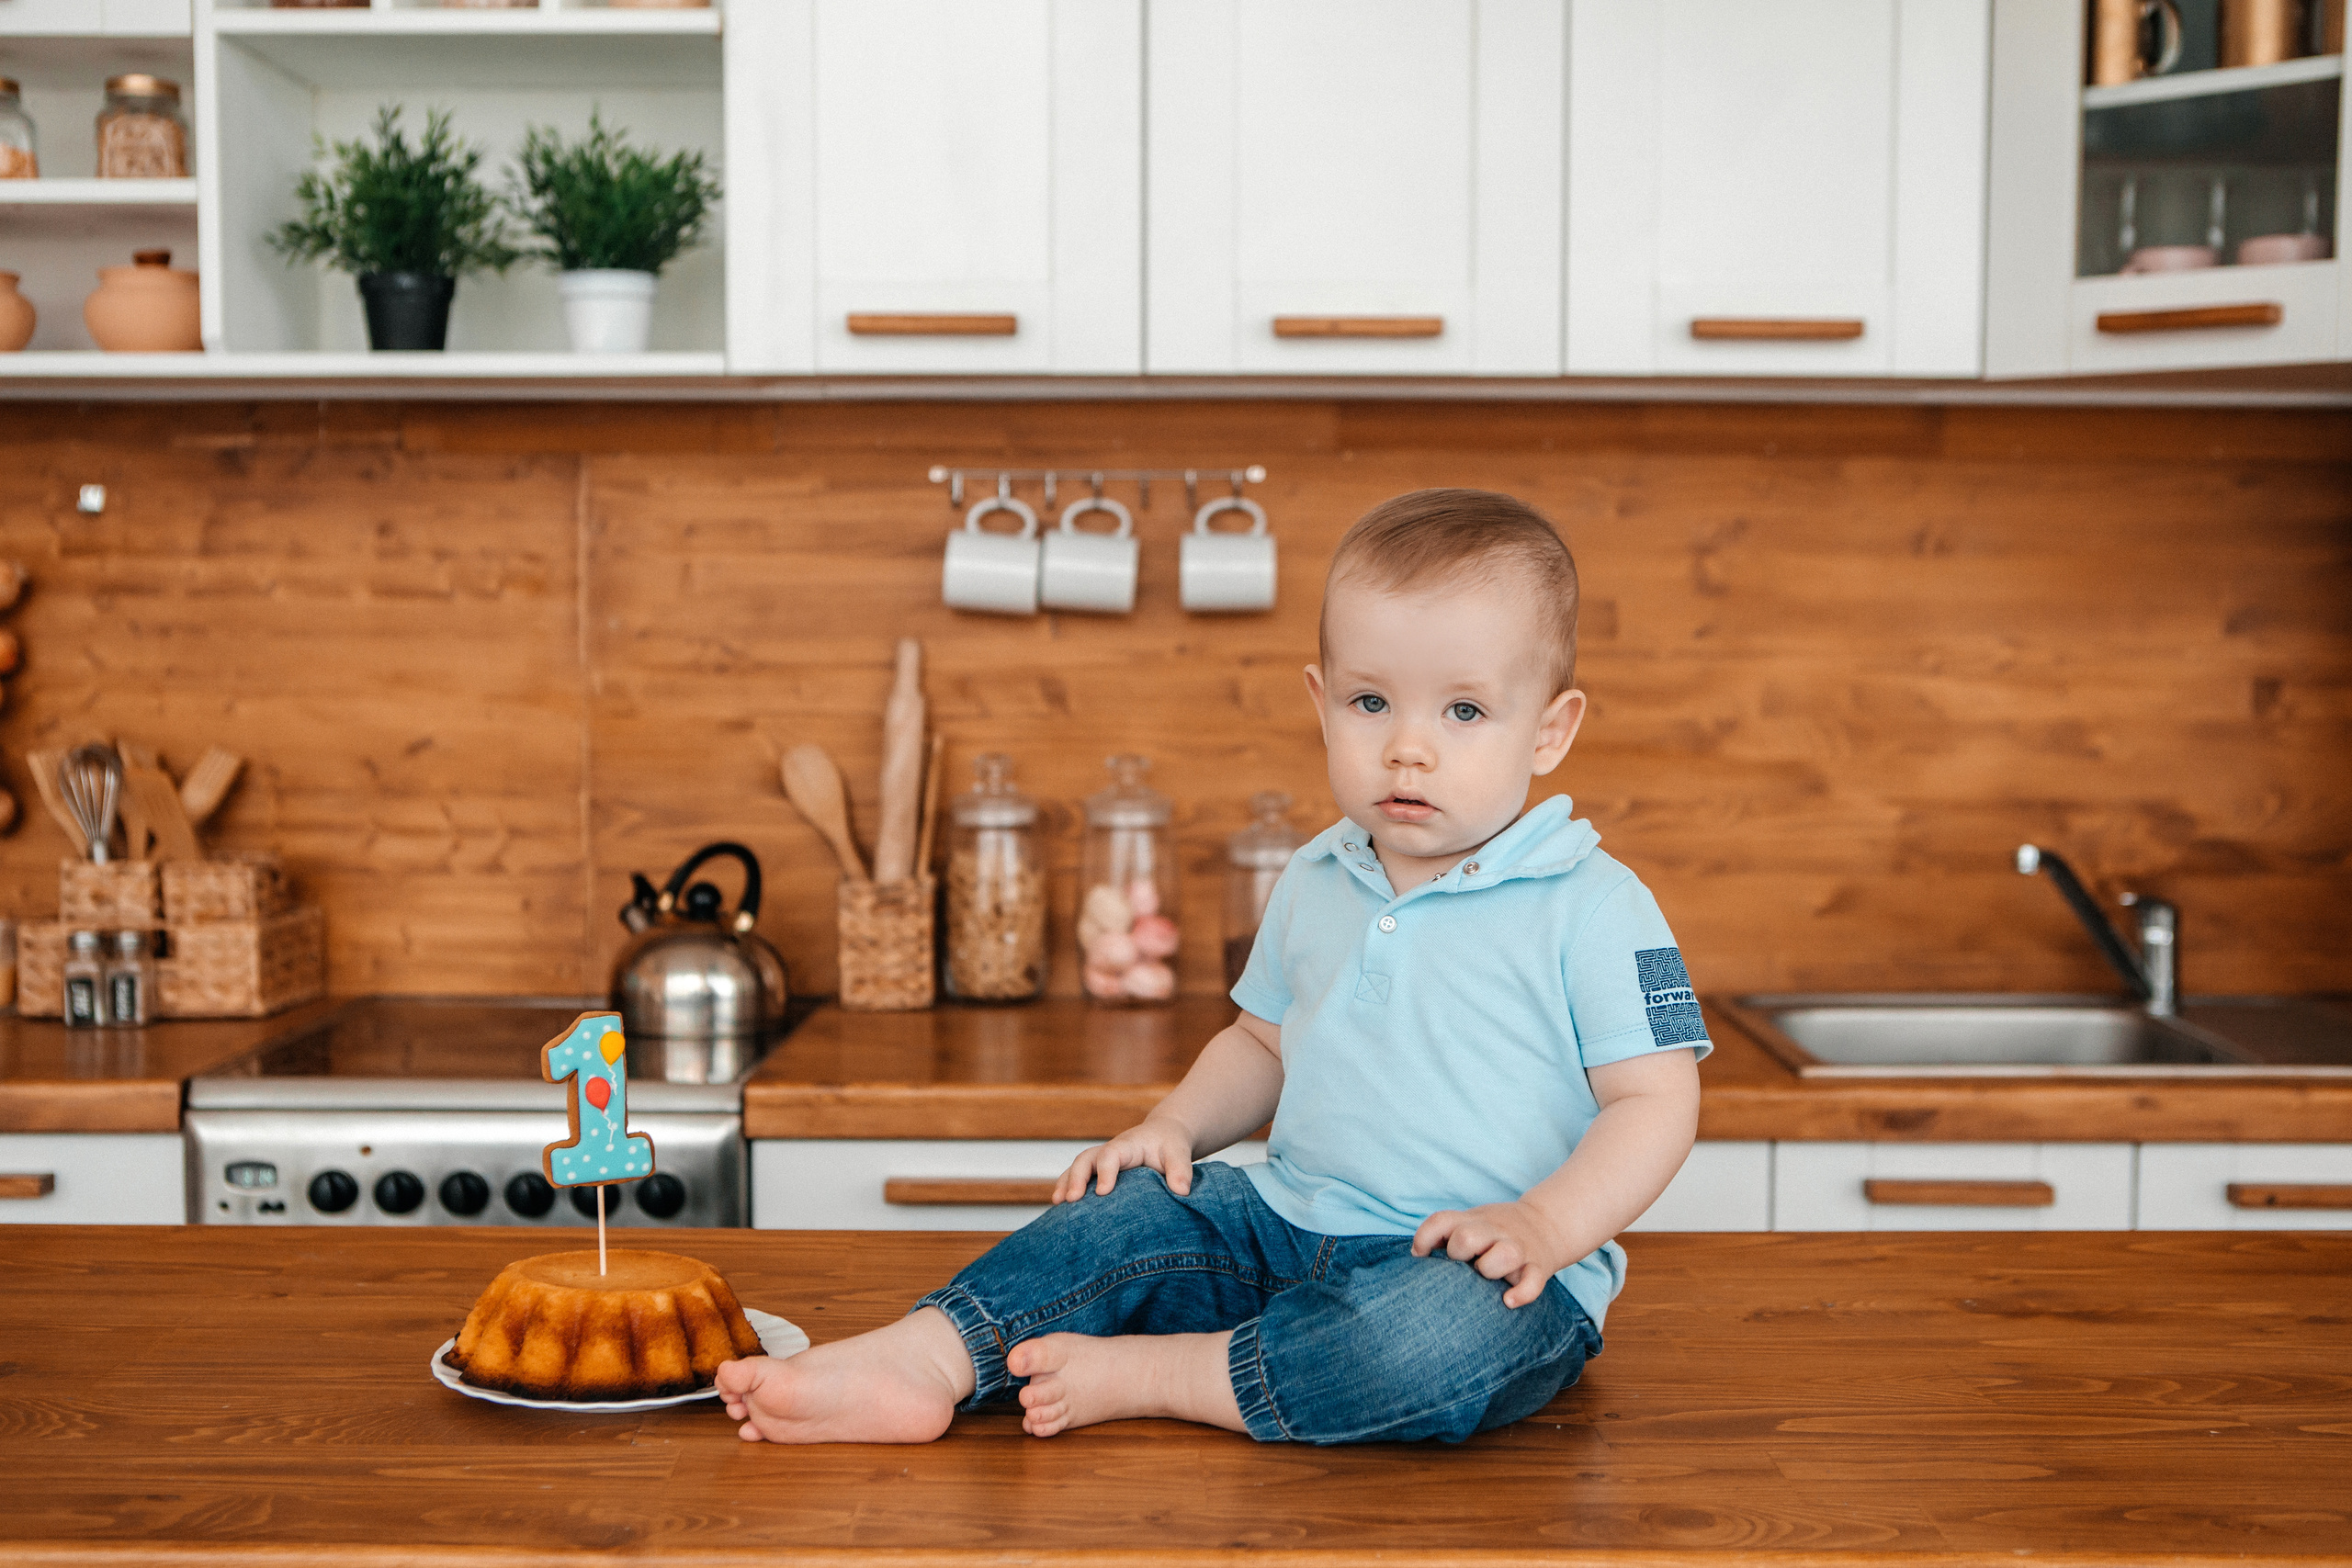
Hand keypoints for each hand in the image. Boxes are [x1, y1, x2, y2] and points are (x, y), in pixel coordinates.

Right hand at [1052, 1114, 1197, 1202]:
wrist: (1162, 1136)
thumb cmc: (1169, 1145)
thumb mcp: (1179, 1152)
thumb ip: (1181, 1169)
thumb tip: (1182, 1192)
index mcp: (1127, 1146)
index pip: (1111, 1155)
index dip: (1106, 1172)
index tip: (1103, 1192)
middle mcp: (1109, 1151)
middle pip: (1086, 1159)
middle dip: (1077, 1178)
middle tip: (1072, 1199)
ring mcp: (1100, 1162)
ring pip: (1076, 1168)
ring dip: (1066, 1184)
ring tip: (1058, 1203)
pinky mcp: (1097, 1172)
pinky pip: (1076, 1178)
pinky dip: (1066, 1189)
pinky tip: (1060, 1208)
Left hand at [1412, 1200, 1570, 1308]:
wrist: (1547, 1223)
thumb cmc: (1495, 1231)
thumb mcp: (1471, 1221)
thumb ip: (1444, 1233)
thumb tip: (1415, 1256)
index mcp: (1474, 1220)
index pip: (1441, 1221)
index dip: (1424, 1238)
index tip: (1422, 1255)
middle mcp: (1495, 1231)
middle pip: (1467, 1237)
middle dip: (1458, 1254)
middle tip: (1462, 1265)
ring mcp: (1519, 1248)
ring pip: (1504, 1254)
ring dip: (1489, 1269)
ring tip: (1485, 1277)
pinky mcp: (1538, 1267)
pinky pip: (1532, 1282)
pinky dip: (1521, 1293)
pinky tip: (1508, 1301)